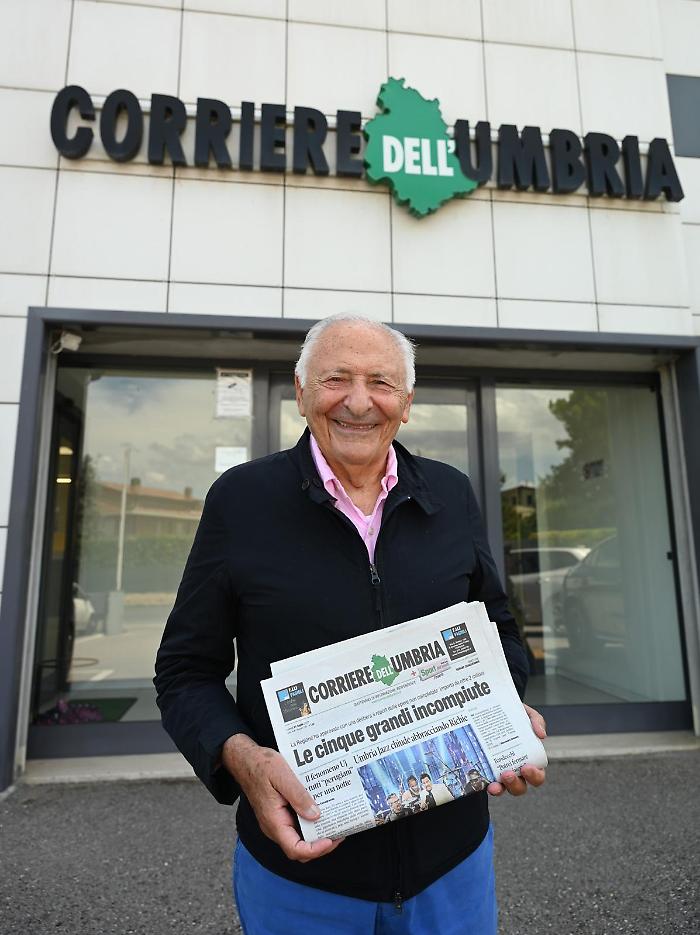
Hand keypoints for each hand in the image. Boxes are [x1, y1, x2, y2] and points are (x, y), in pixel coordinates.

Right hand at [222, 734, 343, 861]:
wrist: (245, 759)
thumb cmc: (261, 765)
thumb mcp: (282, 776)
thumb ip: (299, 797)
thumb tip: (316, 815)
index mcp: (274, 821)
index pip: (295, 849)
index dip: (315, 850)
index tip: (331, 839)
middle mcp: (275, 826)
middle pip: (300, 848)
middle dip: (321, 845)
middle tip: (339, 831)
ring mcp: (277, 821)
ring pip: (299, 838)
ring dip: (317, 833)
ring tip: (334, 821)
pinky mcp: (279, 814)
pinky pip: (297, 825)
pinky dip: (311, 822)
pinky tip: (322, 810)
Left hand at [487, 703, 546, 796]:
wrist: (490, 710)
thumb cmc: (512, 716)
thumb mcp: (526, 714)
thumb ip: (536, 721)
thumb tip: (541, 734)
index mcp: (530, 761)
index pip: (537, 776)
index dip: (534, 776)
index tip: (526, 767)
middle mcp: (516, 771)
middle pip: (520, 787)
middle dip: (515, 784)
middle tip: (508, 774)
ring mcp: (500, 773)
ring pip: (503, 789)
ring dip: (500, 789)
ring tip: (494, 783)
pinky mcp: (485, 771)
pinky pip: (485, 783)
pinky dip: (484, 785)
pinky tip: (480, 781)